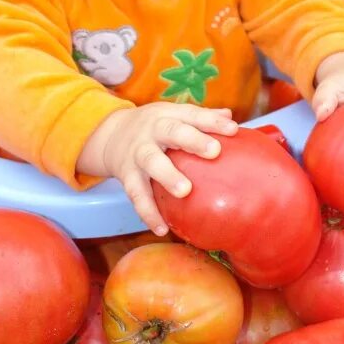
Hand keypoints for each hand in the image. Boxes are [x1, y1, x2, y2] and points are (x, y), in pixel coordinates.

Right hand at [77, 103, 237, 233]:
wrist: (110, 135)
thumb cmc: (155, 127)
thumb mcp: (174, 116)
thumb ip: (201, 118)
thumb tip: (230, 118)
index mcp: (168, 115)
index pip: (192, 114)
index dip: (212, 121)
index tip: (233, 129)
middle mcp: (151, 131)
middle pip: (171, 131)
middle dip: (192, 141)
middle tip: (214, 151)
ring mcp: (137, 153)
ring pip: (151, 162)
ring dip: (167, 176)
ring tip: (185, 191)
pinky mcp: (126, 176)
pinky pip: (136, 195)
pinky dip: (148, 213)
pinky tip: (162, 229)